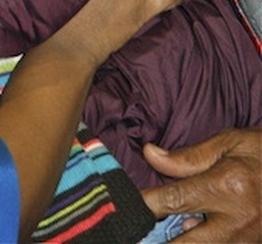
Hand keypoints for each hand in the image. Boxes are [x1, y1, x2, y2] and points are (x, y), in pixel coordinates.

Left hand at [142, 128, 261, 242]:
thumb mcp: (229, 143)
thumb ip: (188, 156)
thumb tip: (150, 154)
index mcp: (227, 185)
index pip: (176, 200)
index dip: (146, 205)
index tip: (129, 206)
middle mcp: (236, 220)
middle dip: (161, 240)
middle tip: (145, 227)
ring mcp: (247, 240)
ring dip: (183, 242)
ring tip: (175, 225)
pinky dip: (203, 243)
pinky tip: (197, 228)